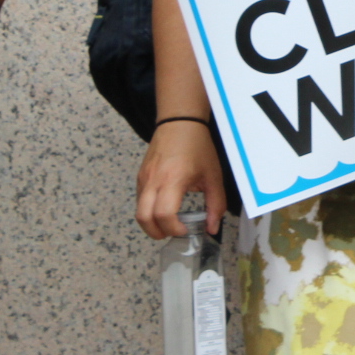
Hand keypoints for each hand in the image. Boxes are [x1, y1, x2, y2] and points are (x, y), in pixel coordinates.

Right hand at [136, 119, 225, 237]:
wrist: (179, 122)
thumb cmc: (197, 146)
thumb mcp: (213, 176)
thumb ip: (215, 204)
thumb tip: (212, 228)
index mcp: (173, 179)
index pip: (163, 214)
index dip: (173, 228)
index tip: (185, 229)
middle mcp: (154, 180)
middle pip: (144, 218)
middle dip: (156, 233)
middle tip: (173, 232)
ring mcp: (144, 178)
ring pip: (138, 211)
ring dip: (151, 224)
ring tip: (169, 222)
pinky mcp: (141, 176)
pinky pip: (140, 201)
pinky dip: (148, 211)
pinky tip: (164, 208)